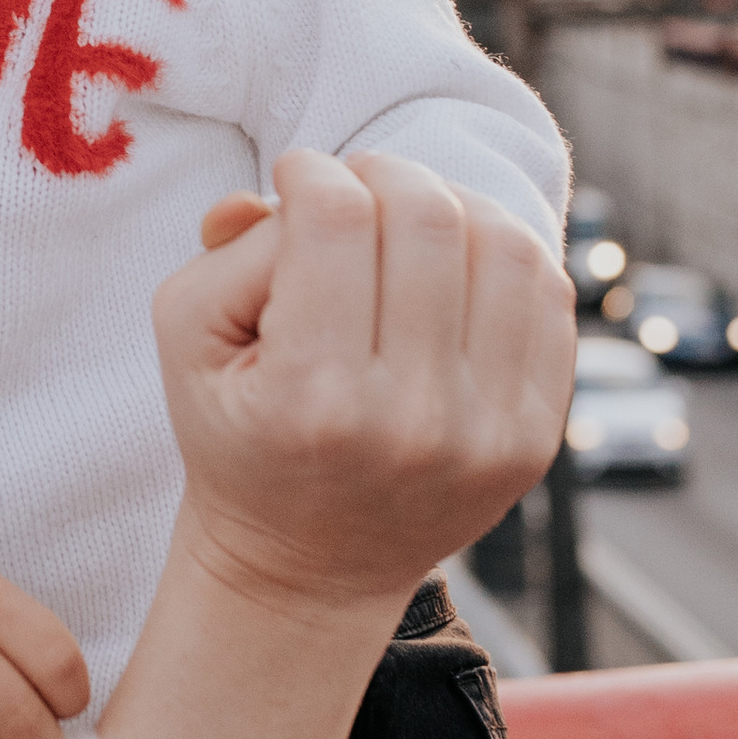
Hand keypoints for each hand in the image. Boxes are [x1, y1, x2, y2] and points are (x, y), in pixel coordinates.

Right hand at [154, 149, 573, 628]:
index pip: (334, 219)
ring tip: (408, 220)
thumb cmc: (243, 436)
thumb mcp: (189, 345)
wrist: (310, 565)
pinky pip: (548, 296)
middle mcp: (410, 419)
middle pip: (426, 217)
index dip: (311, 172)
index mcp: (310, 398)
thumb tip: (285, 192)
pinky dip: (504, 252)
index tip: (297, 180)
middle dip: (382, 173)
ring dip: (451, 203)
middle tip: (353, 189)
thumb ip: (227, 252)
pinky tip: (458, 262)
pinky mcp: (537, 438)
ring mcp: (487, 432)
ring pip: (503, 243)